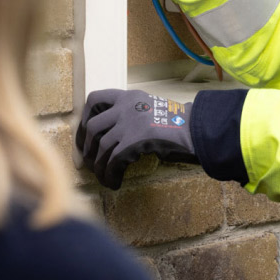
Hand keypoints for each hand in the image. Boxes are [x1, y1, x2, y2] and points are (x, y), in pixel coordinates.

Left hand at [76, 89, 198, 189]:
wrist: (195, 128)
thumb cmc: (176, 123)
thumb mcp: (150, 108)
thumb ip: (131, 114)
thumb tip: (110, 136)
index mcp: (130, 97)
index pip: (95, 99)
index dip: (85, 118)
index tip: (86, 133)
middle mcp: (127, 106)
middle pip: (93, 126)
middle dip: (86, 147)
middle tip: (87, 160)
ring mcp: (130, 123)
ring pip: (101, 147)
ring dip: (99, 166)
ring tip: (104, 176)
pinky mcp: (135, 141)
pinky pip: (113, 162)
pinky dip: (110, 175)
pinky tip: (115, 182)